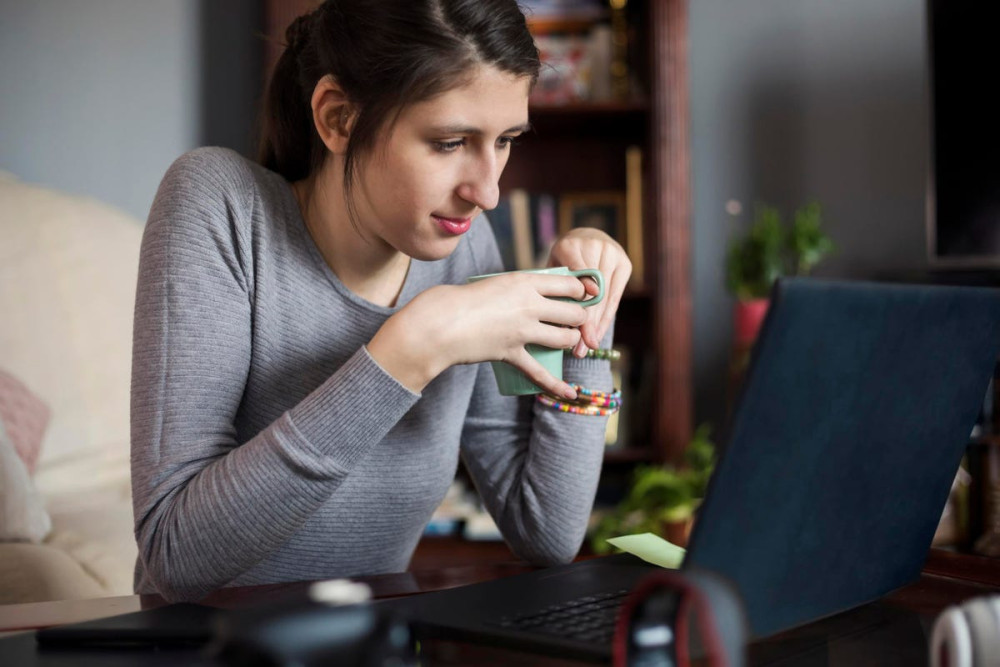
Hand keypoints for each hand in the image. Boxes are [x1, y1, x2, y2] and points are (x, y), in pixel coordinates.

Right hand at [368, 273, 590, 397]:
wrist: (437, 323)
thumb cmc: (457, 299)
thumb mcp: (492, 283)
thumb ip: (512, 288)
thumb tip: (524, 295)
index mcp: (524, 282)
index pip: (569, 283)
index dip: (581, 289)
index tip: (581, 294)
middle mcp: (529, 305)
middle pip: (574, 312)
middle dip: (580, 318)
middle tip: (574, 320)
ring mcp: (522, 331)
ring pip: (564, 338)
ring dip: (571, 341)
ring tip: (566, 340)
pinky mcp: (511, 353)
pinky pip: (539, 372)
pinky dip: (556, 385)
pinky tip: (571, 393)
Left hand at [547, 227, 631, 356]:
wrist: (584, 238)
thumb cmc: (560, 262)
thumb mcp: (552, 269)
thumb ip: (557, 286)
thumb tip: (561, 317)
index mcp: (570, 245)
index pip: (577, 273)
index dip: (582, 291)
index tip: (581, 313)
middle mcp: (596, 246)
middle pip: (594, 290)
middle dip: (587, 322)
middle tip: (579, 348)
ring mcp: (614, 254)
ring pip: (606, 297)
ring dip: (597, 325)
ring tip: (587, 347)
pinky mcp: (625, 265)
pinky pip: (615, 298)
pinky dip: (605, 319)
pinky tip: (598, 336)